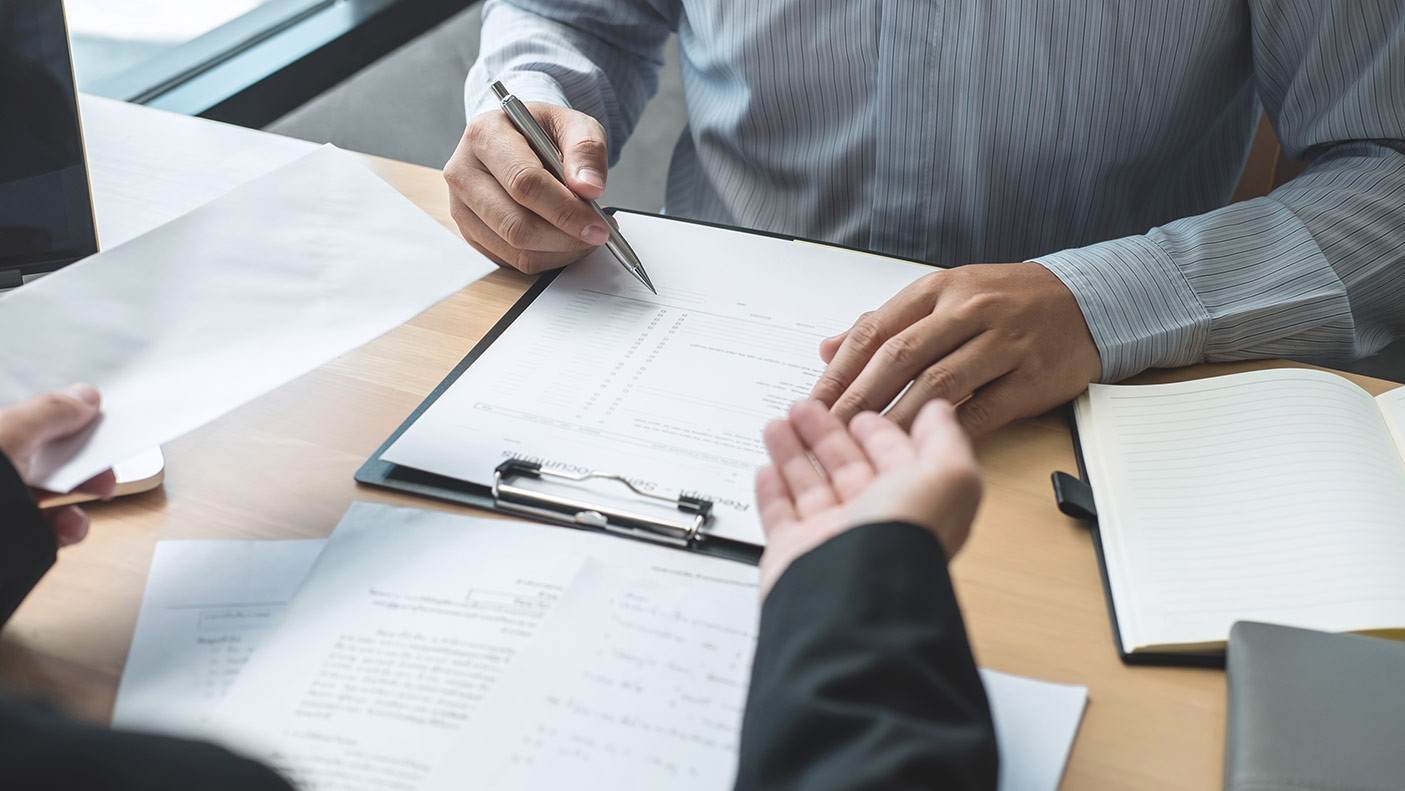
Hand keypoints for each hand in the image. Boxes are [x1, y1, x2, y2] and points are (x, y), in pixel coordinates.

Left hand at [0, 384, 115, 546]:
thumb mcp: (3, 436)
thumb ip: (46, 413)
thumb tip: (81, 400)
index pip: (13, 410)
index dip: (50, 408)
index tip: (85, 412)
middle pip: (34, 448)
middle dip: (75, 453)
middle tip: (101, 456)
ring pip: (42, 488)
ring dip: (77, 490)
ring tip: (97, 491)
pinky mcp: (5, 536)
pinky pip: (42, 525)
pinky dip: (66, 524)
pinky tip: (68, 524)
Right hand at [444, 102, 611, 273]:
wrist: (519, 139)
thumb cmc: (543, 131)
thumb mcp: (573, 124)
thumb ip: (586, 149)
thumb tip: (590, 188)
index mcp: (484, 135)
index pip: (524, 183)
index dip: (565, 209)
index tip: (599, 223)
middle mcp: (464, 173)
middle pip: (516, 225)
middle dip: (566, 237)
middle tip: (598, 233)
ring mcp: (461, 207)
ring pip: (516, 250)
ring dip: (561, 250)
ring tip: (586, 233)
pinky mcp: (471, 233)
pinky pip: (514, 261)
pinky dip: (549, 257)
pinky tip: (565, 238)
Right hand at [754, 399, 981, 596]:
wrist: (853, 598)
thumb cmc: (903, 540)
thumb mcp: (947, 475)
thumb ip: (944, 438)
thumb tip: (940, 411)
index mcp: (913, 503)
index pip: (894, 461)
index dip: (877, 434)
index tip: (859, 412)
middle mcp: (874, 522)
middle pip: (845, 468)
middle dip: (825, 434)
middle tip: (804, 407)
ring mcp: (832, 539)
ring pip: (809, 486)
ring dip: (792, 452)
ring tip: (776, 425)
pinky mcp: (794, 553)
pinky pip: (779, 516)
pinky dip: (771, 491)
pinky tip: (766, 469)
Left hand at [810, 262, 1101, 435]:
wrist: (1086, 301)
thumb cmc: (1006, 302)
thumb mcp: (944, 296)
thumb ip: (887, 323)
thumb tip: (828, 349)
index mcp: (938, 289)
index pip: (875, 331)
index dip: (839, 372)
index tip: (812, 404)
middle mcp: (968, 311)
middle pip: (900, 358)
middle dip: (858, 400)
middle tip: (829, 434)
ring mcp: (1002, 342)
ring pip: (938, 385)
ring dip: (897, 419)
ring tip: (867, 448)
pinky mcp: (1030, 376)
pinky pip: (983, 409)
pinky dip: (950, 430)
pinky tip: (923, 451)